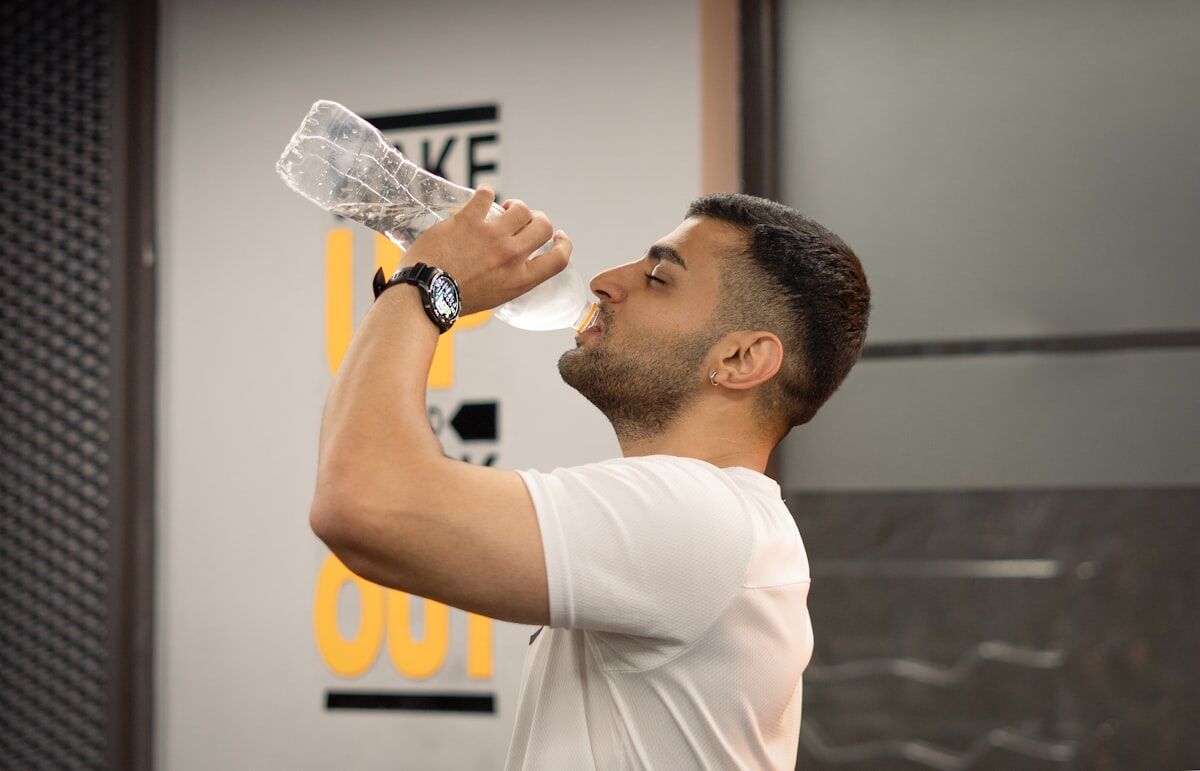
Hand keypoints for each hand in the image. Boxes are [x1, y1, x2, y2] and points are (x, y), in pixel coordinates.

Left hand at [402, 186, 572, 316]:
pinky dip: (487, 193)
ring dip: (515, 206)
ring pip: (520, 208)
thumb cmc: (455, 300)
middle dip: (538, 219)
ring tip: (503, 210)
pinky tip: (482, 197)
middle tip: (525, 221)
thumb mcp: (495, 297)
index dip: (564, 244)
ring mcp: (491, 236)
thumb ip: (510, 278)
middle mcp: (511, 256)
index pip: (559, 259)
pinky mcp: (469, 221)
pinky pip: (487, 195)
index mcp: (519, 279)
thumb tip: (513, 263)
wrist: (425, 294)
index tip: (558, 236)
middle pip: (543, 226)